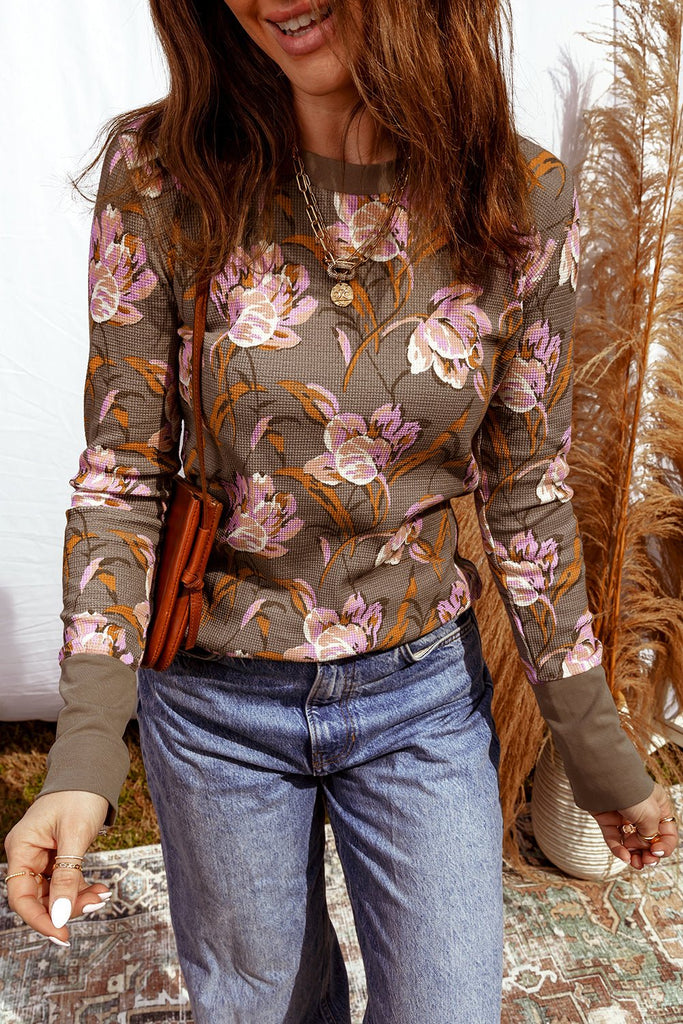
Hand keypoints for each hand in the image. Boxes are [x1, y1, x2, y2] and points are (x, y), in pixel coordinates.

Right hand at [4, 791, 112, 946]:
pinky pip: (65, 881)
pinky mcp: (57, 856)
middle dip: (65, 907)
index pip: (21, 897)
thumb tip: (61, 915)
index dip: (40, 919)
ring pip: (54, 892)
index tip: (62, 935)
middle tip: (94, 905)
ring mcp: (41, 857)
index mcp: (21, 848)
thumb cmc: (80, 795)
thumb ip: (68, 876)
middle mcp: (27, 855)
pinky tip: (99, 889)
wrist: (91, 771)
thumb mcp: (75, 835)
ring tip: (101, 895)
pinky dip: (81, 888)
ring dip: (77, 899)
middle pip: (38, 897)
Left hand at [591, 782, 678, 869]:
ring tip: (636, 864)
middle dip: (649, 854)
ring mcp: (623, 815)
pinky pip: (614, 838)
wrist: (605, 780)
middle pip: (649, 839)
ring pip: (631, 842)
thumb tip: (645, 846)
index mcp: (659, 807)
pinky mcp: (607, 818)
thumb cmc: (633, 794)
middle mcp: (642, 811)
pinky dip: (618, 850)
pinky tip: (624, 857)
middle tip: (647, 862)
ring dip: (635, 855)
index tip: (657, 852)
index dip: (664, 846)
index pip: (667, 833)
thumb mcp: (651, 816)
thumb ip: (650, 835)